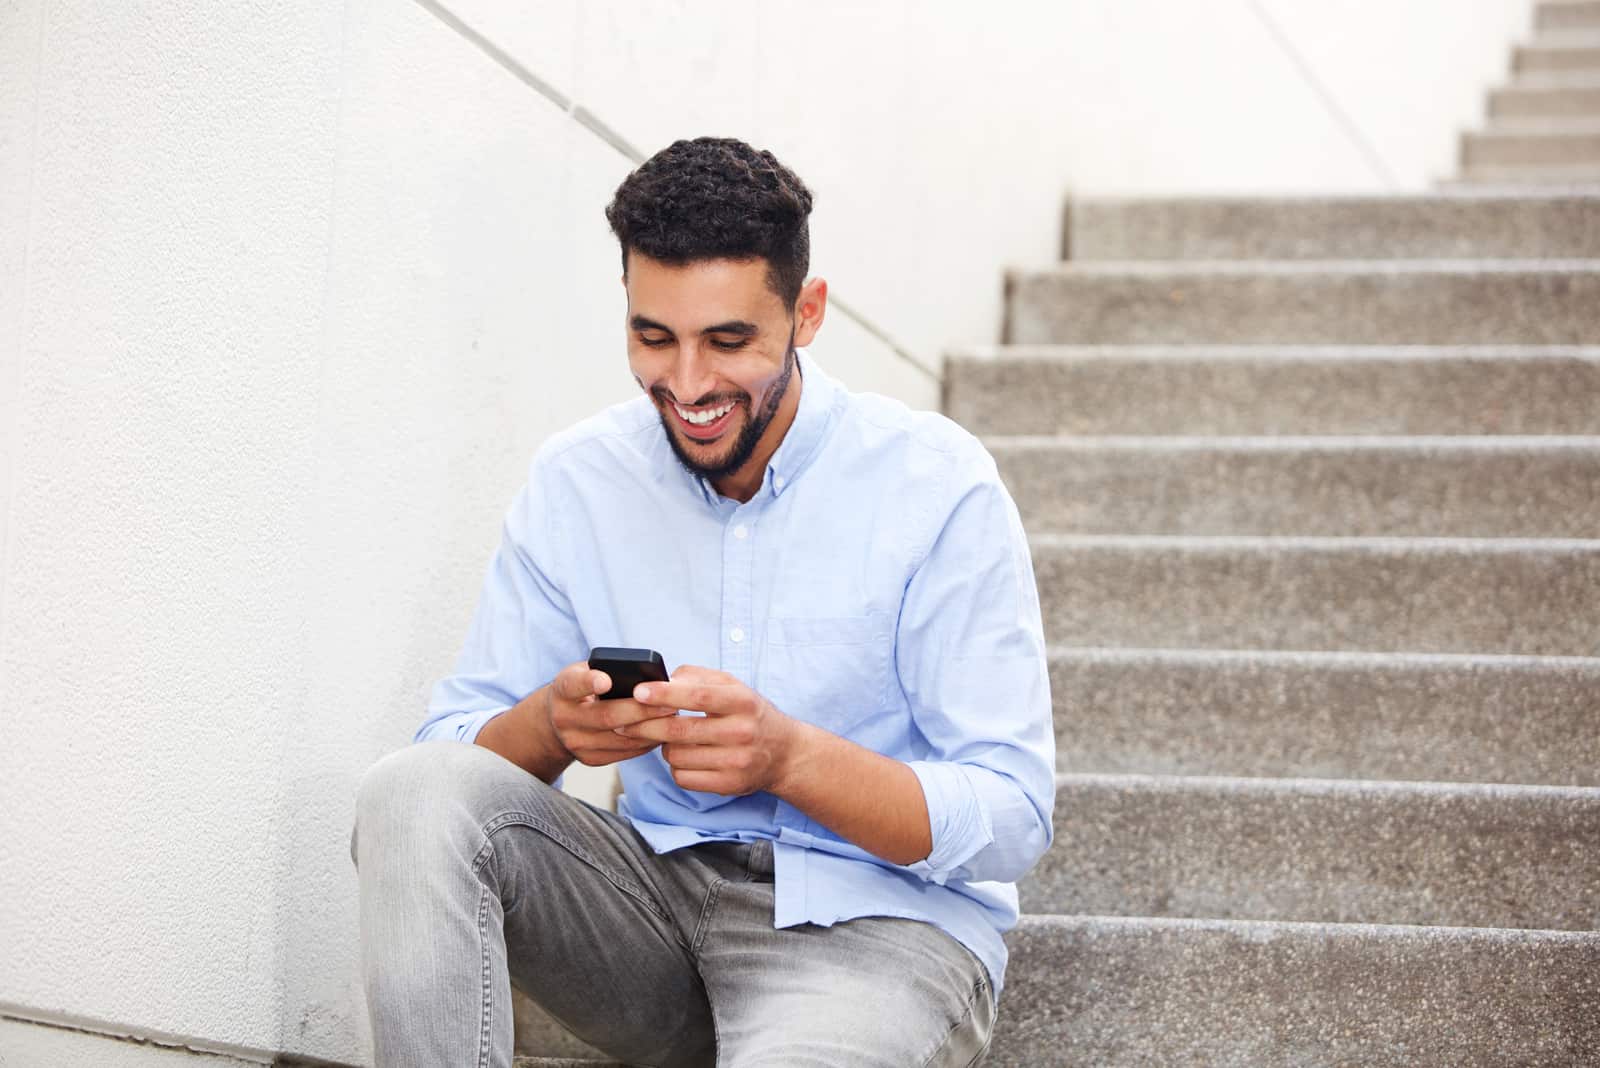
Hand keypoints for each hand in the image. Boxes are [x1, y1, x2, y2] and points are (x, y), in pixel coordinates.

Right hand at [542, 659, 677, 767]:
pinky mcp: (589, 759)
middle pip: (606, 716)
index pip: (573, 684)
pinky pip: (624, 753)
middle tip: (669, 703)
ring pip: (619, 738)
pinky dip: (646, 742)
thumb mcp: (585, 672)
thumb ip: (607, 671)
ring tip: (672, 718)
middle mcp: (564, 718)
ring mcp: (575, 743)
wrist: (560, 720)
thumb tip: (648, 680)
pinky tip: (662, 732)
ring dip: (650, 729)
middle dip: (641, 710)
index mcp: (563, 690)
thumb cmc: (583, 688)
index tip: (606, 680)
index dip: (589, 682)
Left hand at [615, 665, 803, 795]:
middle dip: (645, 726)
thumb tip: (664, 680)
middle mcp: (742, 731)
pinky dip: (676, 767)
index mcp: (742, 701)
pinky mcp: (729, 785)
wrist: (784, 753)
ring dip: (664, 747)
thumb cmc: (750, 714)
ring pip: (676, 756)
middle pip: (679, 730)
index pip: (698, 696)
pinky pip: (683, 777)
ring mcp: (737, 761)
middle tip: (623, 722)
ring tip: (672, 739)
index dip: (665, 694)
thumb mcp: (733, 686)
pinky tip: (685, 758)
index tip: (639, 692)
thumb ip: (698, 676)